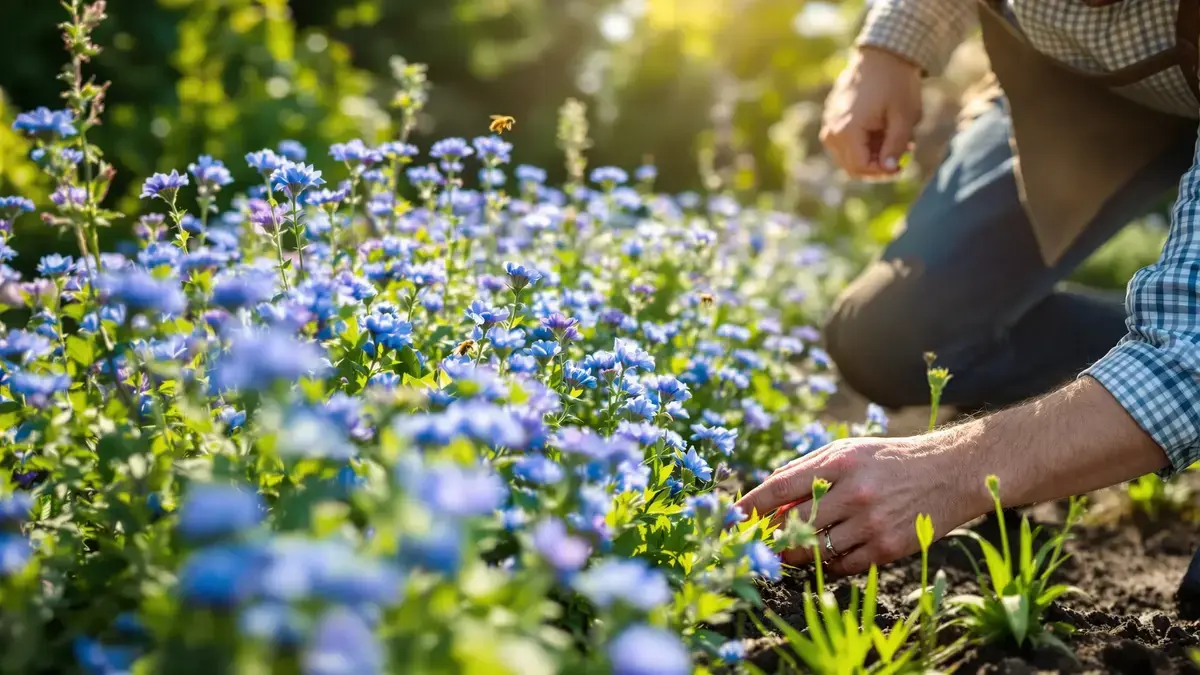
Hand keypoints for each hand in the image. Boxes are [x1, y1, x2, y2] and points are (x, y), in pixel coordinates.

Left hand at [735, 433, 985, 576]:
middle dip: (772, 536)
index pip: (780, 487)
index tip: (732, 518)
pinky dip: (829, 563)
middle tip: (761, 541)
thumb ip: (806, 469)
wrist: (951, 473)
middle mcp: (853, 493)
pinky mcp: (887, 548)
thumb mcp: (848, 450)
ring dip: (797, 553)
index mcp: (838, 463)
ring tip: (791, 549)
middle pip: (794, 525)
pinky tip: (828, 554)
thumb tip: (767, 493)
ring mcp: (870, 523)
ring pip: (815, 550)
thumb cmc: (889, 459)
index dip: (751, 506)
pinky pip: (843, 565)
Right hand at [819, 46, 922, 178]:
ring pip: (847, 156)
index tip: (901, 165)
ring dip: (870, 155)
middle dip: (876, 165)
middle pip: (851, 166)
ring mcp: (829, 124)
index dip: (882, 172)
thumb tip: (888, 169)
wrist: (881, 55)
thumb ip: (895, 147)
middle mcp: (831, 132)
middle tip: (899, 155)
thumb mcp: (904, 118)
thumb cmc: (895, 84)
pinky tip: (882, 130)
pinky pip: (844, 142)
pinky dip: (863, 143)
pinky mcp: (831, 118)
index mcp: (847, 131)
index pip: (860, 167)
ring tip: (893, 140)